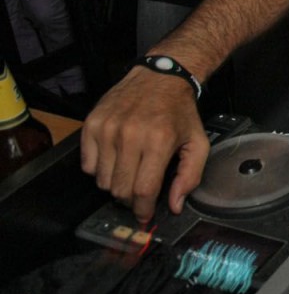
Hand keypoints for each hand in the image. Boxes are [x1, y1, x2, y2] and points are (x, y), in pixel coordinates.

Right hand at [79, 66, 209, 222]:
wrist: (159, 76)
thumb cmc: (179, 111)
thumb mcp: (197, 141)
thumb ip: (190, 176)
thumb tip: (175, 206)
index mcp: (159, 141)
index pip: (143, 190)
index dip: (143, 210)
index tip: (144, 217)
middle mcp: (130, 135)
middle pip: (120, 189)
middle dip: (130, 199)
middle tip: (139, 193)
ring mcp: (107, 129)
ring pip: (102, 181)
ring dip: (115, 184)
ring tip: (129, 171)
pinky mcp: (91, 124)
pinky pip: (88, 165)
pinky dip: (100, 169)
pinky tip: (115, 158)